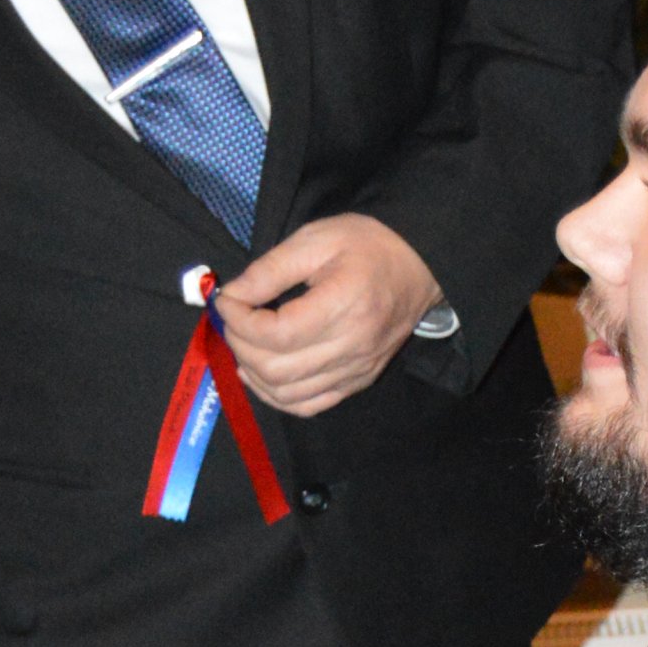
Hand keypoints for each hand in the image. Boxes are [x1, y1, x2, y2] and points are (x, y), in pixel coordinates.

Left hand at [215, 215, 444, 414]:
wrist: (419, 267)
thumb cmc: (368, 246)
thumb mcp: (315, 240)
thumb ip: (270, 270)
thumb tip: (232, 296)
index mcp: (342, 306)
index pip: (275, 334)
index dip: (239, 321)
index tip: (227, 300)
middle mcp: (351, 348)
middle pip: (276, 369)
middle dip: (240, 346)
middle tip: (232, 320)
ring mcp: (355, 371)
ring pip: (287, 395)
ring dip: (253, 374)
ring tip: (243, 345)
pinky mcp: (357, 382)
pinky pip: (308, 406)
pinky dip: (277, 396)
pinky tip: (262, 375)